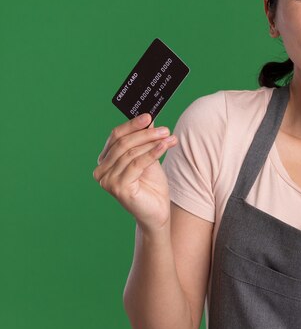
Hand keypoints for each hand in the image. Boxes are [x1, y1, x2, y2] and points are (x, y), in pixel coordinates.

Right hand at [93, 113, 177, 232]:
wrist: (157, 212)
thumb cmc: (152, 185)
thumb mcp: (148, 157)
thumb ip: (145, 140)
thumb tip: (149, 118)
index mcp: (105, 160)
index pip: (116, 136)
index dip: (132, 125)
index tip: (149, 116)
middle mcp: (101, 170)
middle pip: (123, 143)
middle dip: (146, 133)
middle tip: (165, 129)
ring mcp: (107, 180)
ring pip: (131, 153)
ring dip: (153, 142)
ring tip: (170, 137)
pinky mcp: (118, 188)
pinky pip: (137, 164)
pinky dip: (153, 153)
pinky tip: (164, 146)